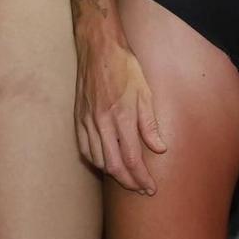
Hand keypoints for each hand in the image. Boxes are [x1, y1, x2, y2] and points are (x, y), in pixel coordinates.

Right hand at [74, 28, 165, 194]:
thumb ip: (150, 124)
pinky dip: (96, 161)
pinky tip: (106, 163)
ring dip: (113, 174)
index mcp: (122, 116)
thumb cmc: (125, 67)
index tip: (150, 188)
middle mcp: (102, 123)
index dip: (141, 177)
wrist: (99, 49)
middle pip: (114, 165)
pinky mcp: (78, 119)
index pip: (132, 158)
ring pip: (98, 160)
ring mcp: (87, 122)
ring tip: (127, 178)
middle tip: (140, 189)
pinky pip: (85, 149)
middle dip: (128, 182)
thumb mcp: (145, 92)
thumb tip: (159, 149)